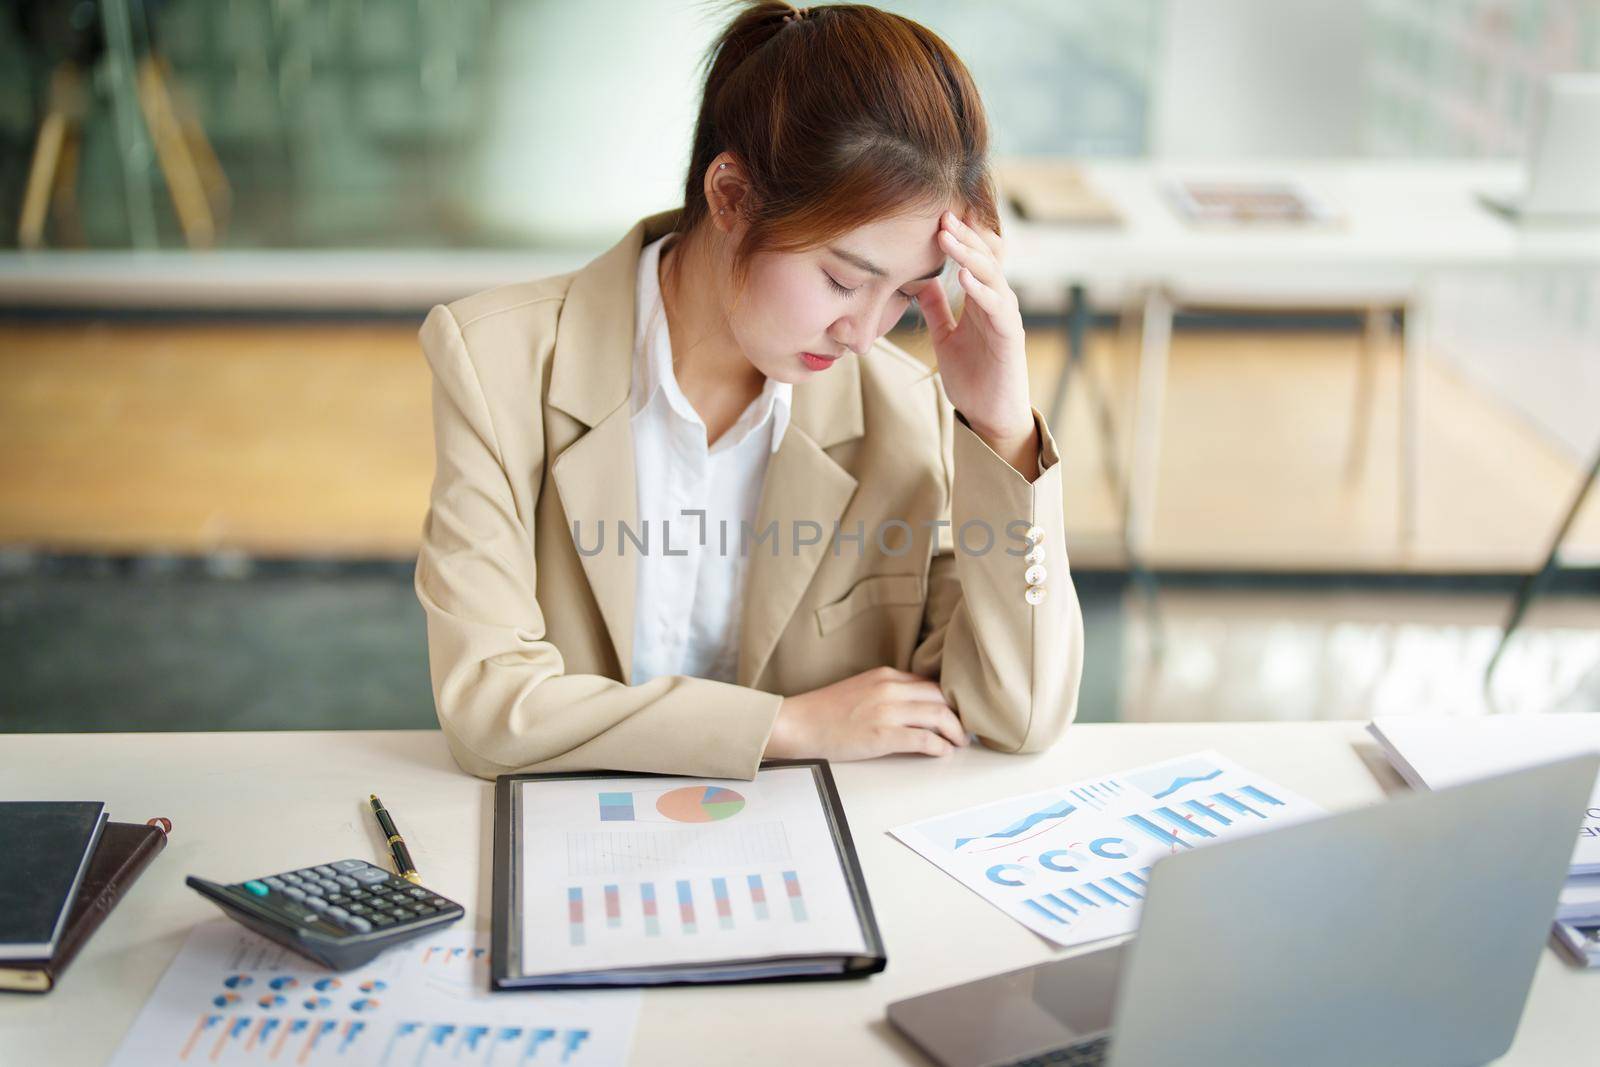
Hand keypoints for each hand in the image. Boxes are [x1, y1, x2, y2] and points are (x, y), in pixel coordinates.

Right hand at [765, 666, 970, 760]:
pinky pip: (924, 739)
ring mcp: (886, 712)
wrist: (796, 724)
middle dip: (959, 714)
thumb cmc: (823, 712)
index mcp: (885, 676)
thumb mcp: (860, 689)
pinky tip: (943, 752)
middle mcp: (889, 689)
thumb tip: (913, 708)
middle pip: (941, 696)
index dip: (949, 699)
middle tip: (965, 729)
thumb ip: (887, 693)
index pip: (929, 683)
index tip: (956, 713)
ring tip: (959, 742)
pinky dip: (940, 746)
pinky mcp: (882, 736)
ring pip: (938, 715)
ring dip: (955, 732)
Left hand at [911, 210, 1036, 470]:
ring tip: (948, 236)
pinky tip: (964, 277)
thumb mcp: (945, 337)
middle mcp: (996, 303)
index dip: (958, 238)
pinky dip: (982, 290)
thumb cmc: (972, 378)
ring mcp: (1005, 318)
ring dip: (969, 255)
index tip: (934, 218)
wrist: (989, 417)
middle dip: (963, 236)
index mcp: (981, 300)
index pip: (972, 259)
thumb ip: (936, 308)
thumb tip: (920, 280)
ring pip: (992, 276)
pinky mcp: (1010, 338)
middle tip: (941, 214)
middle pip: (984, 258)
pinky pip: (998, 308)